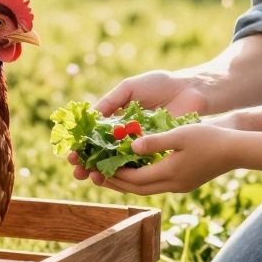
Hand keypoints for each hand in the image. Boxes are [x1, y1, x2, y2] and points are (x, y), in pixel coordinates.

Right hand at [69, 71, 210, 181]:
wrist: (190, 89)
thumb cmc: (160, 84)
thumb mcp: (130, 87)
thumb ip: (110, 101)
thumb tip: (90, 117)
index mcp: (117, 120)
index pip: (95, 138)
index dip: (83, 147)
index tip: (71, 154)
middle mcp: (127, 135)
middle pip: (103, 154)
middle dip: (88, 164)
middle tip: (77, 171)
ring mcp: (141, 145)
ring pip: (118, 163)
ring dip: (103, 172)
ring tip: (91, 177)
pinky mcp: (157, 151)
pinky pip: (139, 164)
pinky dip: (126, 171)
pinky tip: (113, 176)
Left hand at [97, 123, 236, 195]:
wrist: (236, 150)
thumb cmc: (209, 138)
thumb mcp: (180, 134)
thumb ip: (155, 141)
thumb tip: (131, 146)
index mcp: (169, 173)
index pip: (134, 179)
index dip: (115, 174)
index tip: (98, 167)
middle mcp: (172, 185)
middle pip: (137, 189)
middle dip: (116, 183)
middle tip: (96, 176)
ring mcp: (180, 186)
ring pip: (146, 189)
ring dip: (127, 184)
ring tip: (110, 176)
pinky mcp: (185, 183)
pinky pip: (156, 185)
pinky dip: (141, 180)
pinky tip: (135, 171)